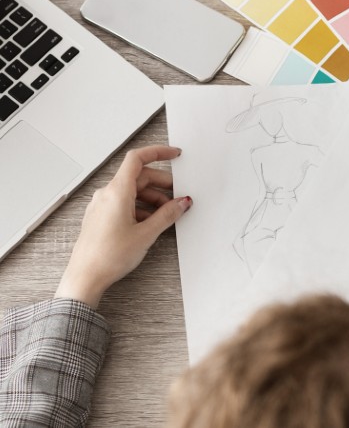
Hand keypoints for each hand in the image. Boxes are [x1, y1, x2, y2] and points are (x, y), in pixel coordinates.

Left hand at [56, 146, 191, 307]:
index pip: (137, 159)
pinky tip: (151, 222)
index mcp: (117, 192)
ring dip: (152, 198)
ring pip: (132, 191)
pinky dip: (141, 207)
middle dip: (161, 184)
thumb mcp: (146, 234)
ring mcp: (102, 205)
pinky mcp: (101, 216)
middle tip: (179, 197)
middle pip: (139, 177)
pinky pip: (124, 203)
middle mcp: (107, 194)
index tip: (174, 154)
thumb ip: (167, 215)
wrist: (85, 277)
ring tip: (167, 215)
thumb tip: (181, 203)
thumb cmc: (108, 257)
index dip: (158, 152)